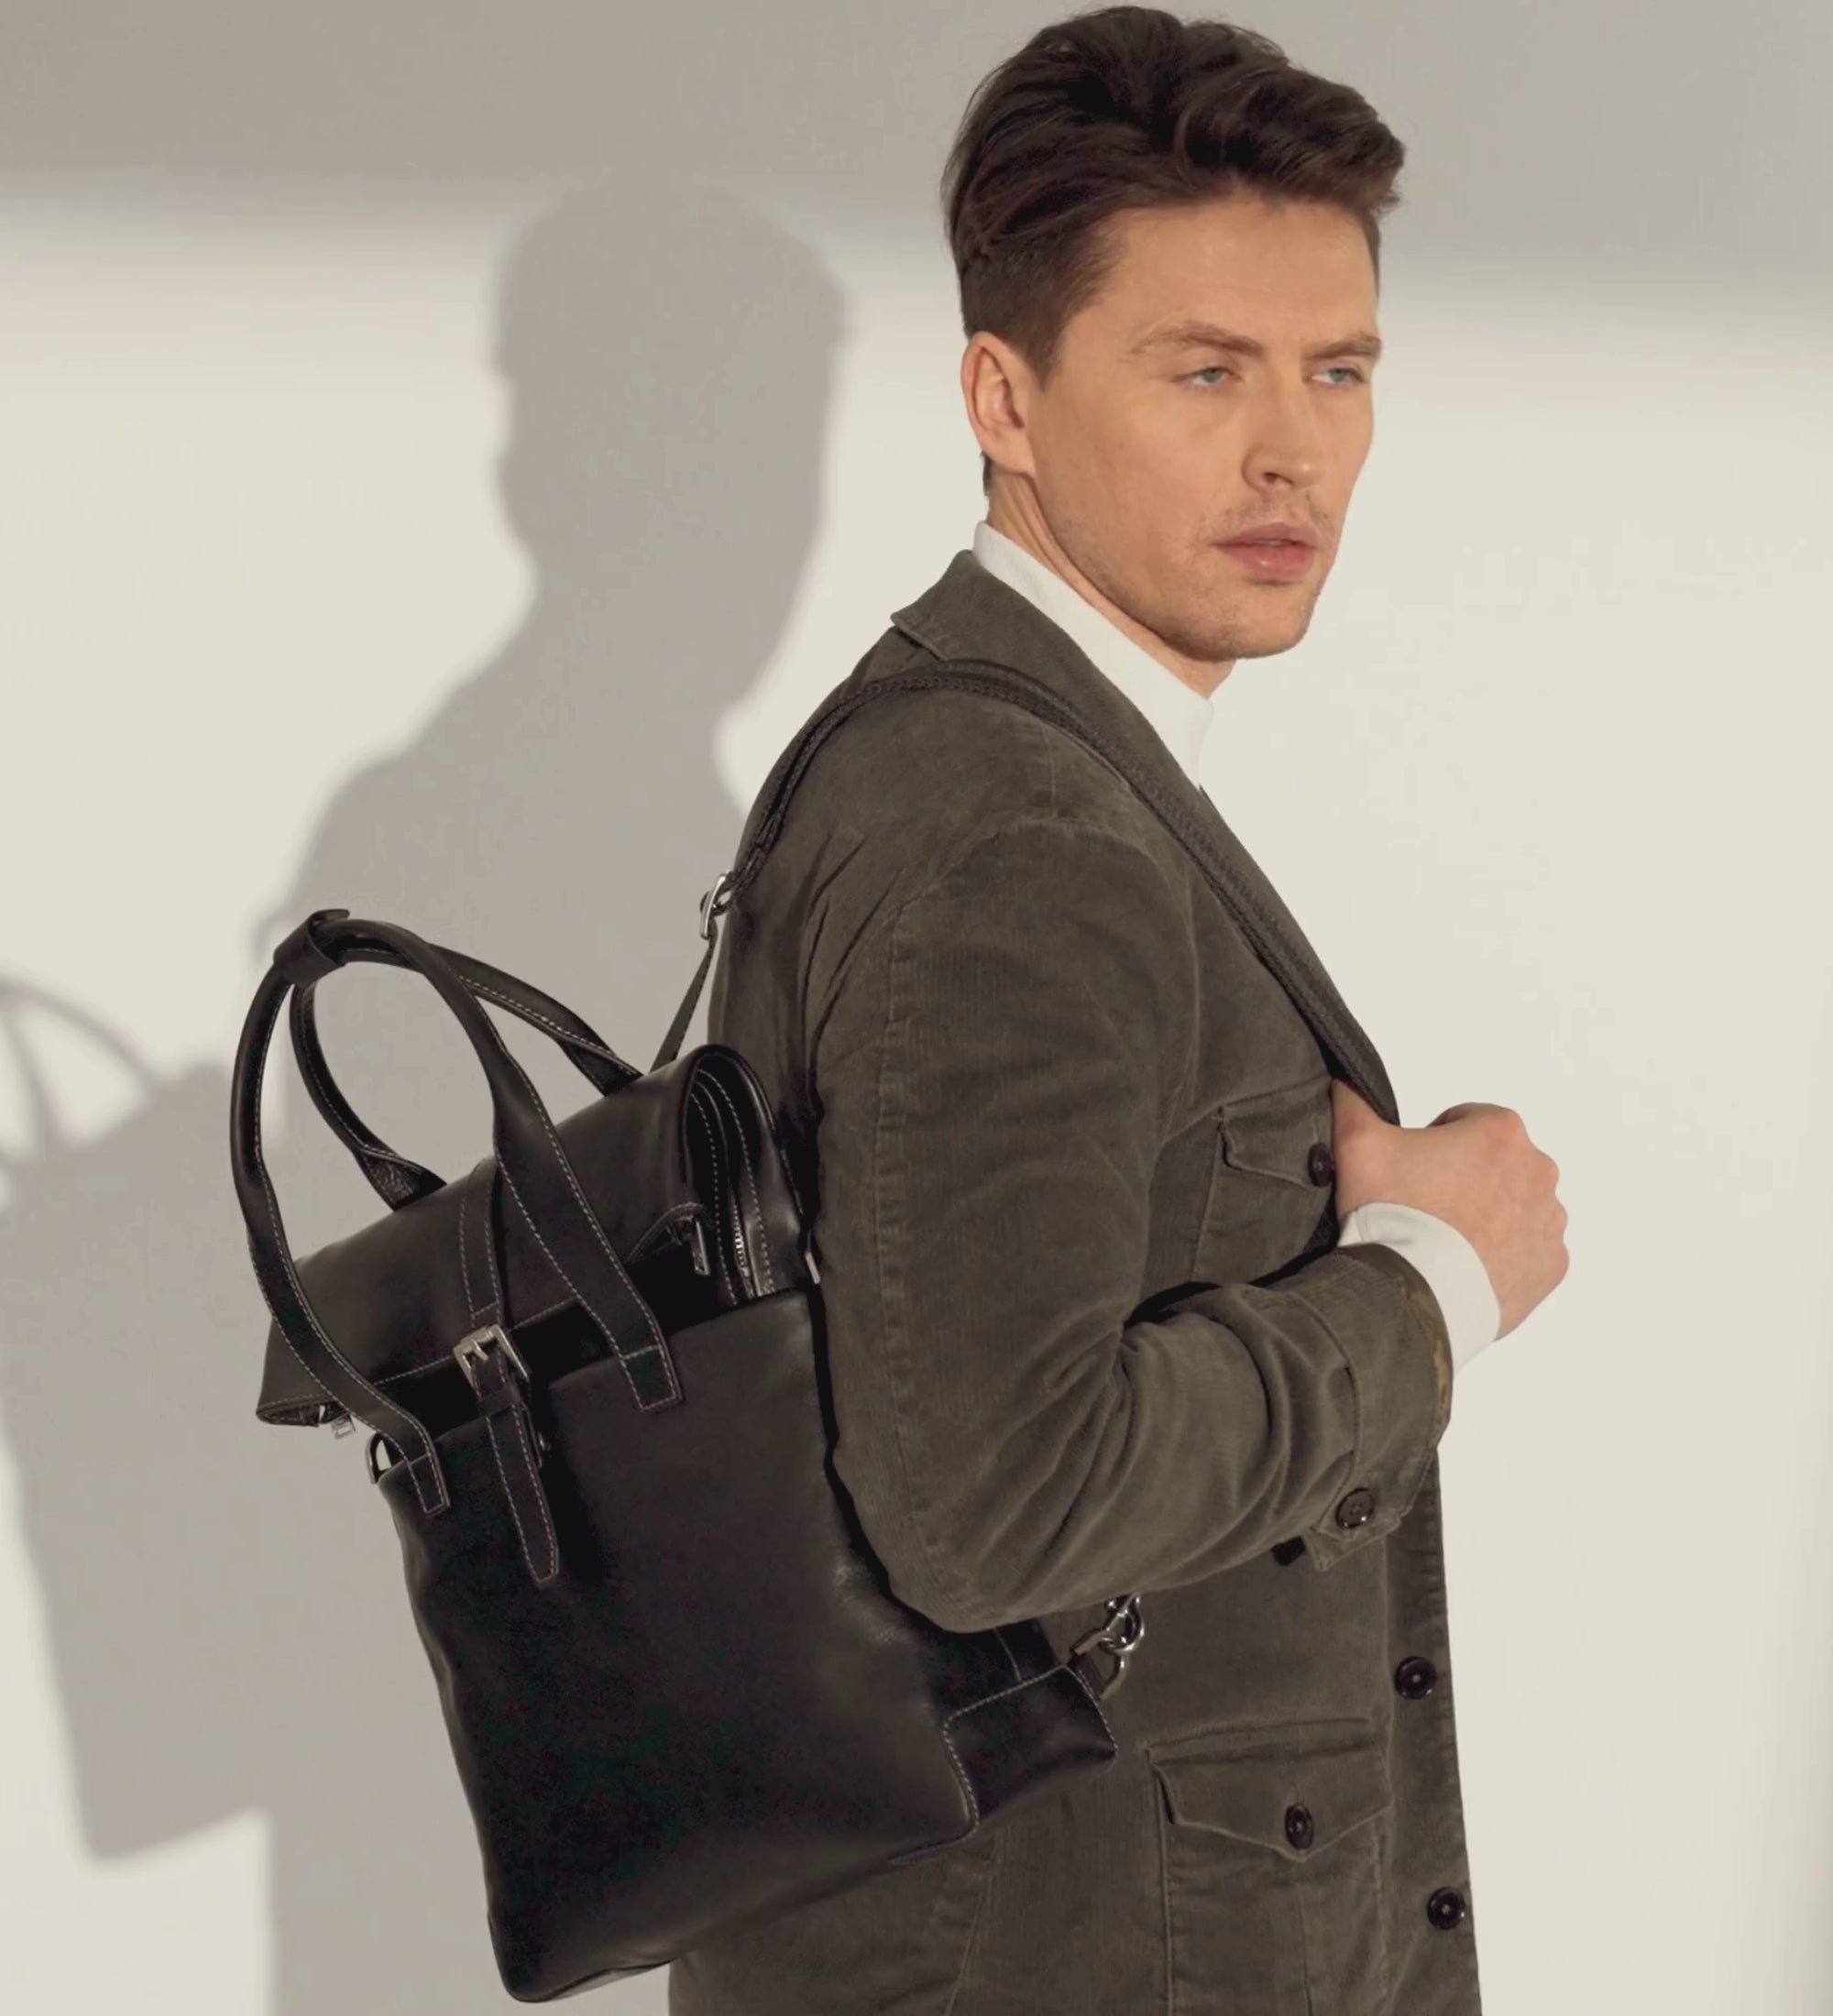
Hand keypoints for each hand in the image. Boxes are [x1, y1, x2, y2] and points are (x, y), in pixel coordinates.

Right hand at [1329, 1079, 1568, 1338]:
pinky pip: (1529, 1251)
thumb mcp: (1357, 1144)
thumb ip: (1352, 1101)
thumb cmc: (1392, 1215)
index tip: (1413, 1171)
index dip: (1434, 1142)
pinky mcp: (1552, 1266)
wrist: (1413, 1294)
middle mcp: (1538, 1170)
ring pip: (1517, 1207)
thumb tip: (1344, 1082)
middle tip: (1426, 1208)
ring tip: (1444, 1242)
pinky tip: (1466, 1267)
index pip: (1467, 1121)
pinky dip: (1504, 1256)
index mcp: (1500, 1131)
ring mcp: (1549, 1222)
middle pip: (1497, 1164)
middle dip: (1466, 1179)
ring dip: (1489, 1216)